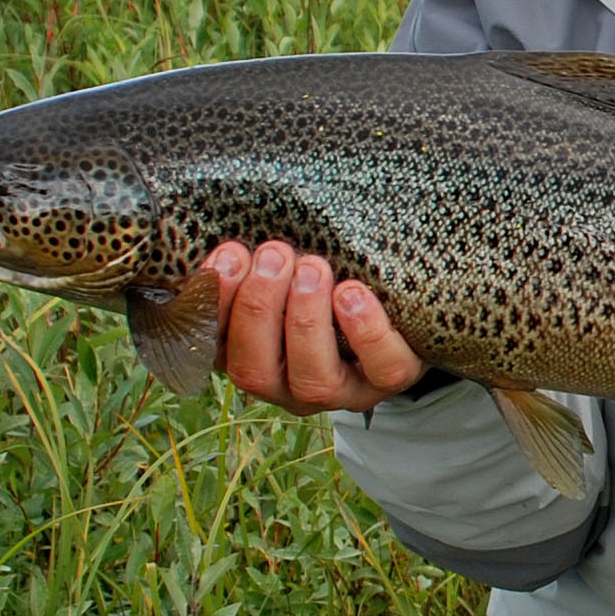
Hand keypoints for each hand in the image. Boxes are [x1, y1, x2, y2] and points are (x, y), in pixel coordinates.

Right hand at [205, 240, 423, 416]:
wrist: (399, 309)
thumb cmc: (324, 280)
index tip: (230, 254)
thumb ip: (256, 259)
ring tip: (313, 267)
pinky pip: (381, 370)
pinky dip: (366, 332)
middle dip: (258, 309)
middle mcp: (288, 385)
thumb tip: (219, 224)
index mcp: (251, 356)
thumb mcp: (286, 271)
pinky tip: (353, 293)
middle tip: (274, 255)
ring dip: (305, 320)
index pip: (215, 343)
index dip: (217, 301)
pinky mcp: (389, 381)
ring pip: (313, 380)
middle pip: (255, 370)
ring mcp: (340, 391)